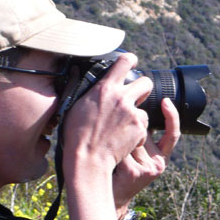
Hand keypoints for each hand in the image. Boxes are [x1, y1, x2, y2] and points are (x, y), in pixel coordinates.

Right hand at [62, 53, 152, 171]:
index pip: (125, 61)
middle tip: (134, 97)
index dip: (131, 60)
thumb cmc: (76, 134)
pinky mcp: (139, 129)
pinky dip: (136, 133)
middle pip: (146, 82)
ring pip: (144, 108)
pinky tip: (123, 138)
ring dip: (137, 115)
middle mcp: (122, 98)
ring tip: (122, 126)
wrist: (88, 159)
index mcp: (105, 88)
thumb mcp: (73, 105)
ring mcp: (133, 114)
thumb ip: (80, 87)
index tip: (132, 63)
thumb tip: (76, 71)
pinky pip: (143, 127)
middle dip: (143, 89)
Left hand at [112, 97, 179, 214]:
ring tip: (109, 152)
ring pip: (132, 138)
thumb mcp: (134, 151)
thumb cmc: (118, 169)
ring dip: (116, 140)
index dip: (171, 116)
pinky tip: (107, 158)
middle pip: (145, 132)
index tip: (165, 101)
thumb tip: (138, 108)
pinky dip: (111, 149)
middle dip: (128, 131)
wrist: (109, 196)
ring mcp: (147, 168)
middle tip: (114, 141)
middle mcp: (158, 163)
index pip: (172, 133)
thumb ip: (141, 136)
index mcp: (161, 156)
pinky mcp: (134, 172)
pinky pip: (122, 148)